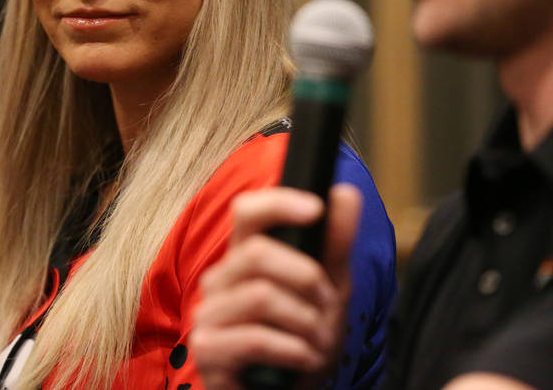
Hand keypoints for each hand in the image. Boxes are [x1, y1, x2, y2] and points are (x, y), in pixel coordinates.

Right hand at [192, 184, 362, 389]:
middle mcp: (220, 280)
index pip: (247, 212)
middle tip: (328, 306)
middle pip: (256, 253)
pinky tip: (306, 359)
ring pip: (260, 296)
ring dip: (305, 320)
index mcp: (245, 256)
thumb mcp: (330, 288)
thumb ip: (335, 243)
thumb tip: (344, 193)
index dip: (278, 203)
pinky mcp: (209, 351)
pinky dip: (293, 349)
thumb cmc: (304, 338)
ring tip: (319, 339)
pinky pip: (255, 339)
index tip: (316, 209)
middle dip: (306, 277)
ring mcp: (209, 315)